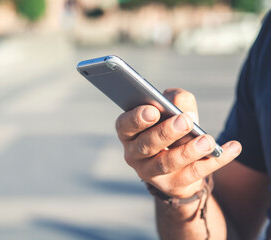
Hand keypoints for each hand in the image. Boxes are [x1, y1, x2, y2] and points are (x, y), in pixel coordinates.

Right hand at [115, 88, 241, 197]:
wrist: (178, 162)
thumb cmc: (170, 127)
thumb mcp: (171, 108)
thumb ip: (176, 100)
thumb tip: (185, 111)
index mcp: (129, 132)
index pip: (125, 125)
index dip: (137, 119)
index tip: (153, 111)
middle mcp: (134, 154)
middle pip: (146, 145)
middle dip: (165, 133)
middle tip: (185, 121)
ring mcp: (151, 172)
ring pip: (166, 163)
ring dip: (188, 151)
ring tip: (208, 141)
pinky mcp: (172, 185)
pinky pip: (193, 174)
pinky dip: (214, 161)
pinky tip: (232, 148)